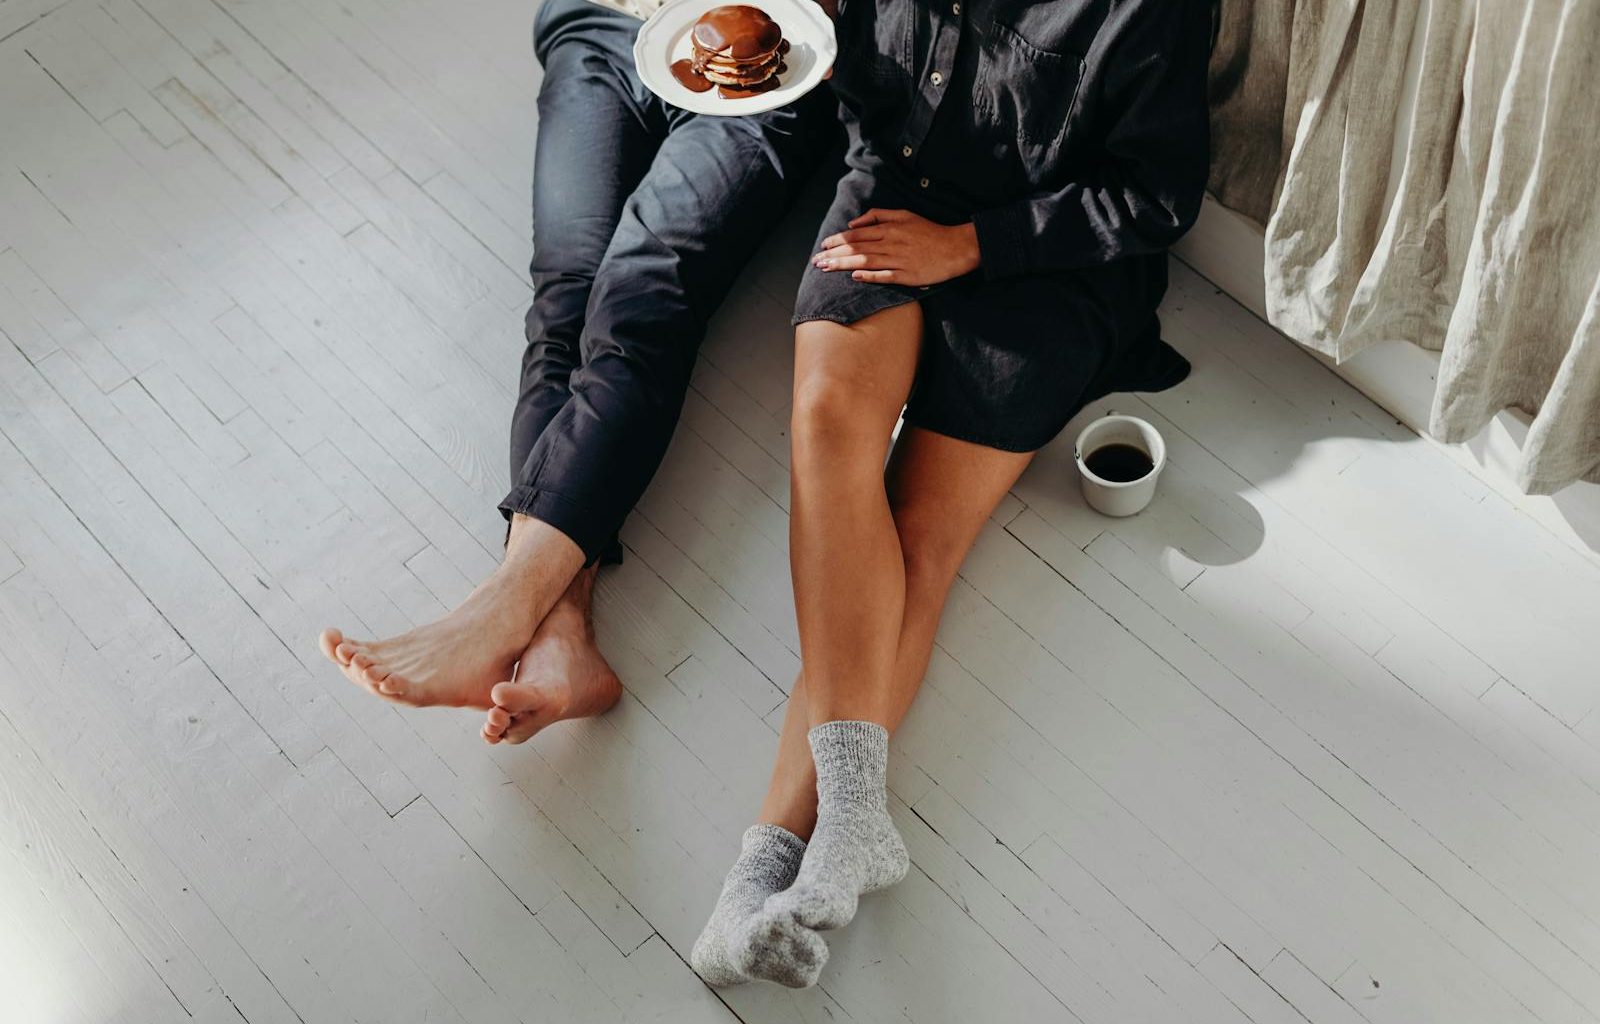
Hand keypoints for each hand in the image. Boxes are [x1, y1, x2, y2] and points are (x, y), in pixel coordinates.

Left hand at [812, 209, 979, 286]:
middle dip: (833, 254)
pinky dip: (869, 276)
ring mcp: (899, 260)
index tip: (823, 246)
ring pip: (865, 261)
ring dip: (843, 264)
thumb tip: (854, 223)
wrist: (955, 247)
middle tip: (816, 260)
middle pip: (856, 248)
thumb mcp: (904, 214)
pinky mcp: (907, 275)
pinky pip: (884, 275)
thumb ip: (879, 215)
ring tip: (826, 268)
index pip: (856, 235)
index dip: (837, 241)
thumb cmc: (929, 231)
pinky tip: (854, 276)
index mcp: (889, 228)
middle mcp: (891, 242)